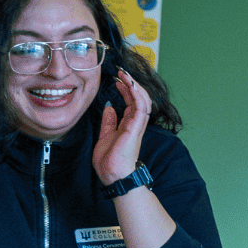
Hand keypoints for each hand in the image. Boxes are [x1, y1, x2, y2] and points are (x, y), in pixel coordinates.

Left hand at [93, 70, 151, 185]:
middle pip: (139, 98)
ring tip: (125, 75)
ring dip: (135, 86)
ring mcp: (137, 125)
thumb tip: (109, 107)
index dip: (126, 89)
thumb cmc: (109, 161)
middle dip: (131, 83)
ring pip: (143, 100)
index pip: (132, 102)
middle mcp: (136, 123)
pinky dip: (137, 95)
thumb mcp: (105, 136)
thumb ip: (109, 122)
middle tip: (122, 72)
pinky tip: (130, 85)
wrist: (113, 175)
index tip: (117, 79)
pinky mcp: (136, 128)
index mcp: (129, 125)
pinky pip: (142, 107)